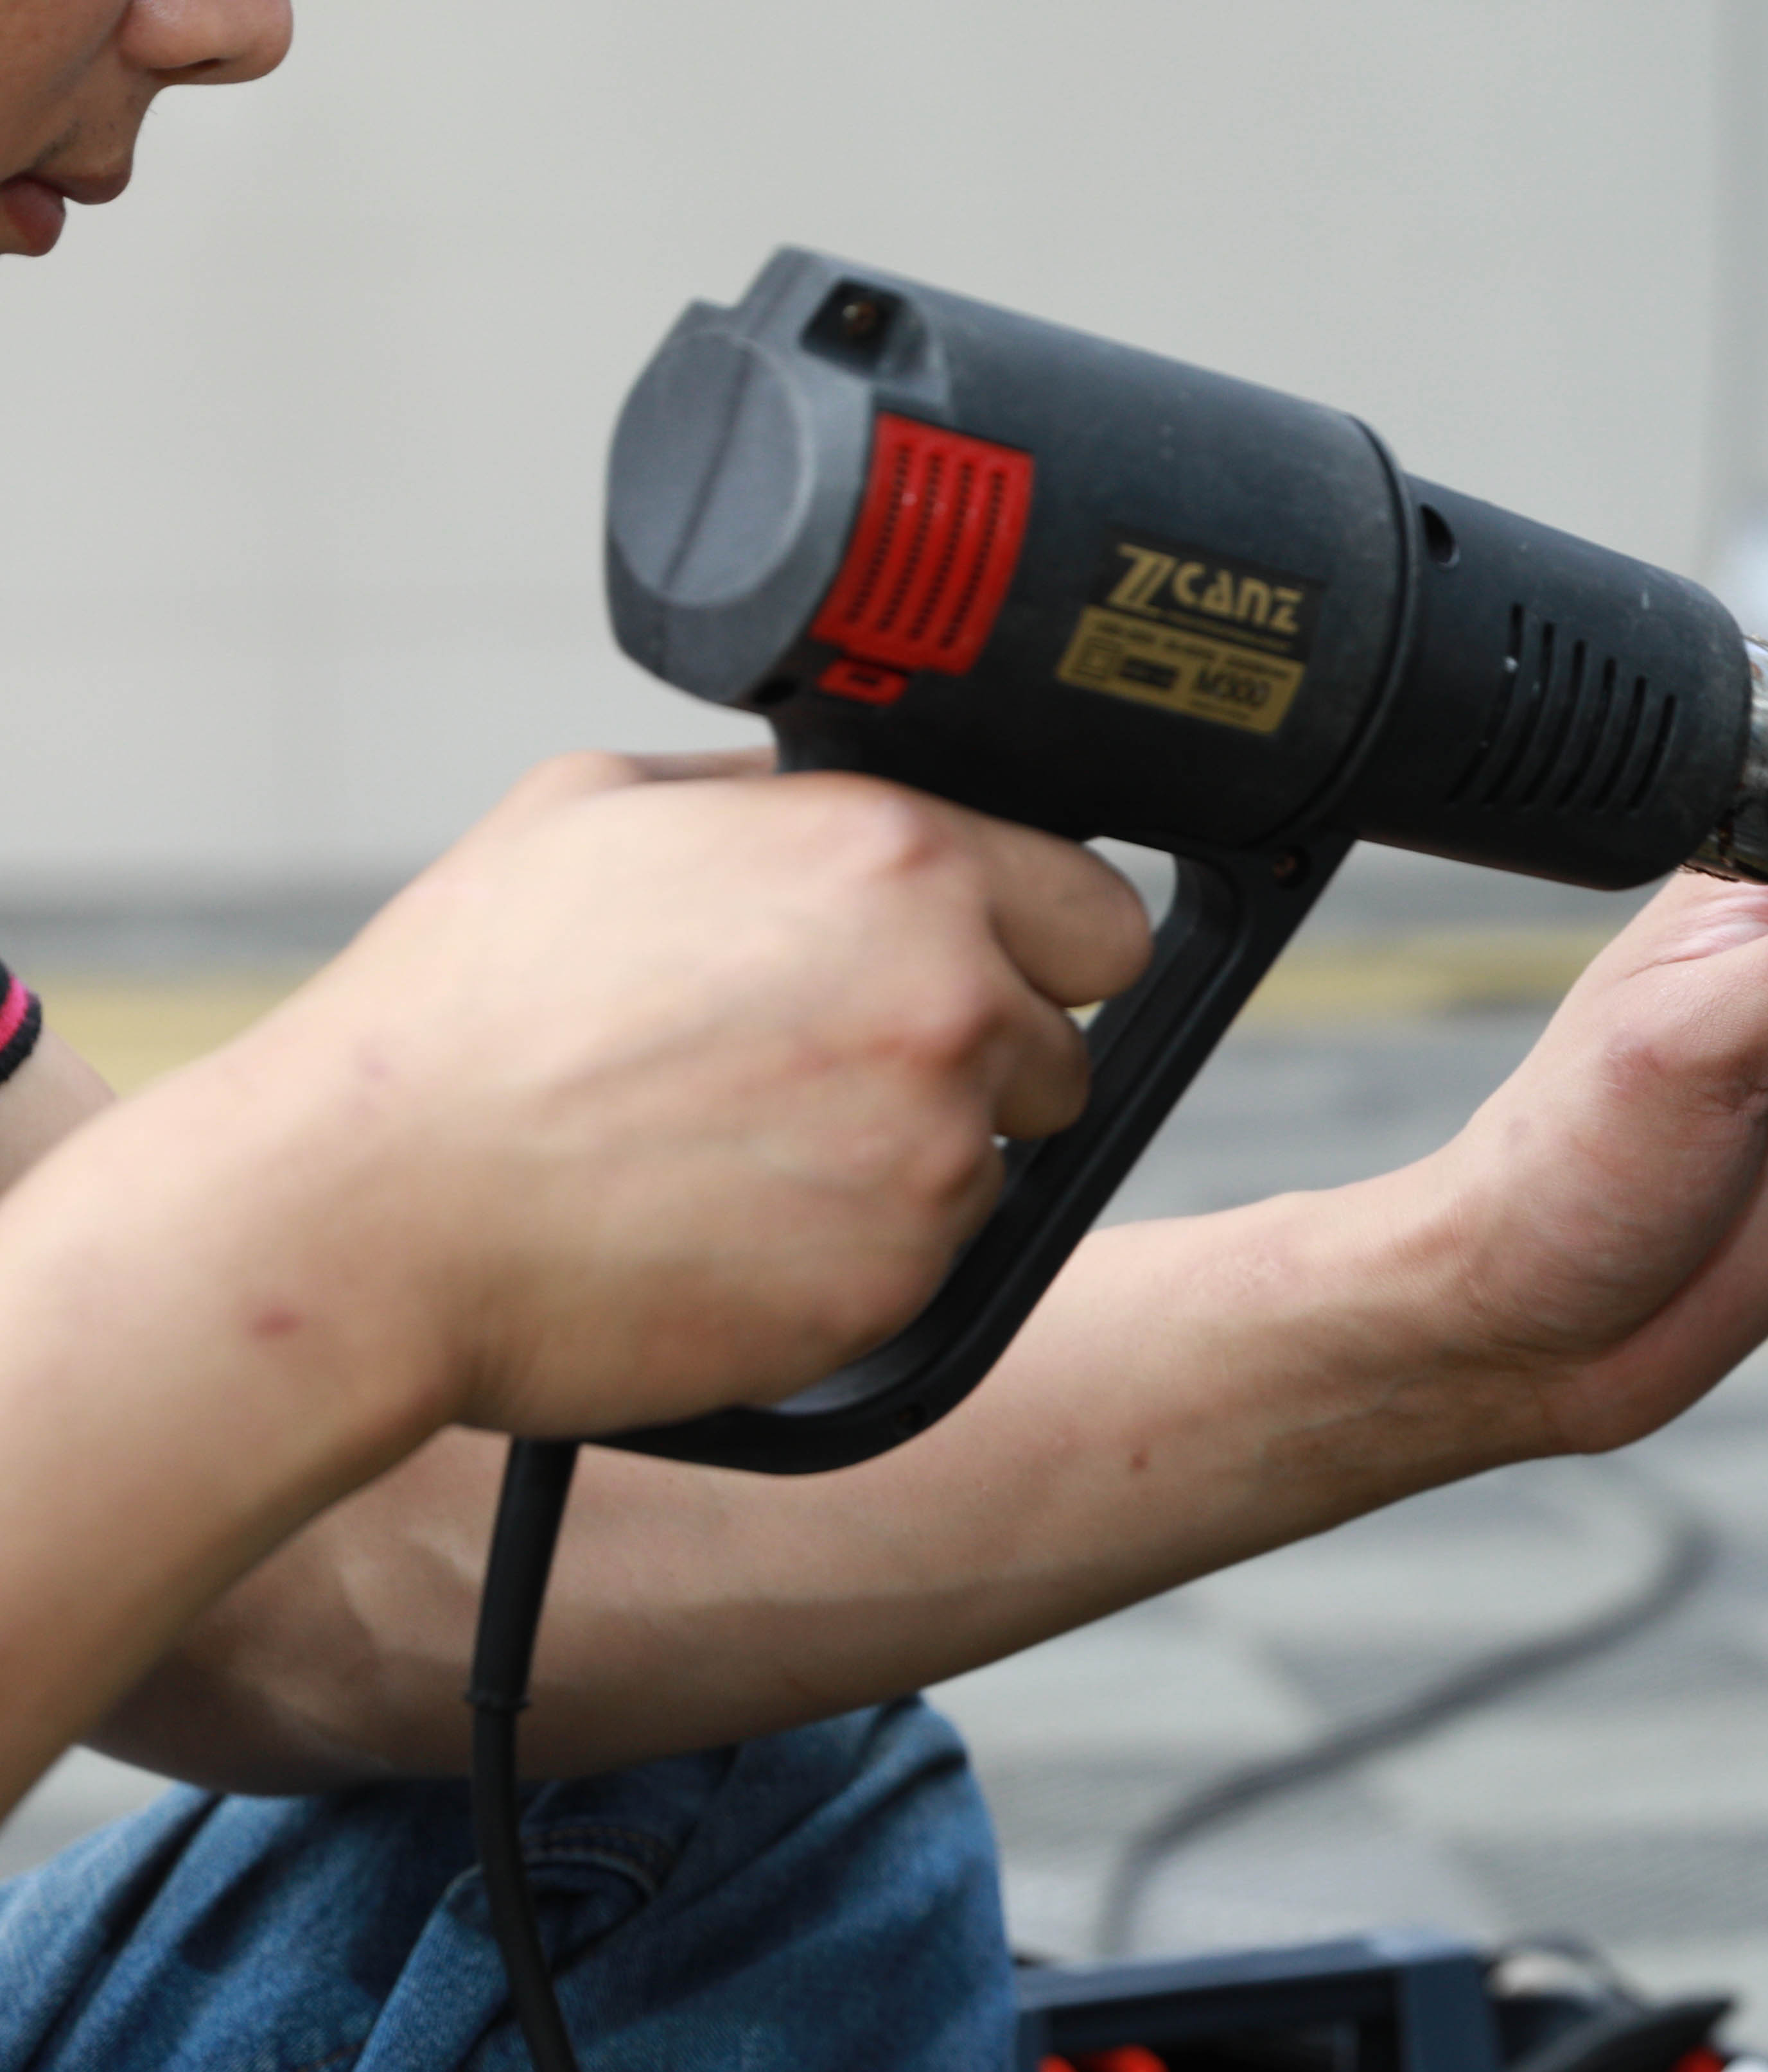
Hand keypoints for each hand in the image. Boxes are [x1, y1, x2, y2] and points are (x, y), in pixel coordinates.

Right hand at [151, 751, 1150, 1437]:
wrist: (366, 1212)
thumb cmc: (458, 1015)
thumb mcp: (599, 810)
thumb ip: (763, 798)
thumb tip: (832, 792)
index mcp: (898, 858)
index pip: (1097, 911)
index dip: (1036, 948)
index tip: (977, 971)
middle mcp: (947, 994)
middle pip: (1066, 1041)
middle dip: (983, 1057)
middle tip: (833, 1074)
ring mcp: (936, 1146)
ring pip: (1003, 1156)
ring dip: (917, 1157)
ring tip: (750, 1148)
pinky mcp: (905, 1279)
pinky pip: (938, 1261)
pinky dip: (864, 1252)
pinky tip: (734, 1223)